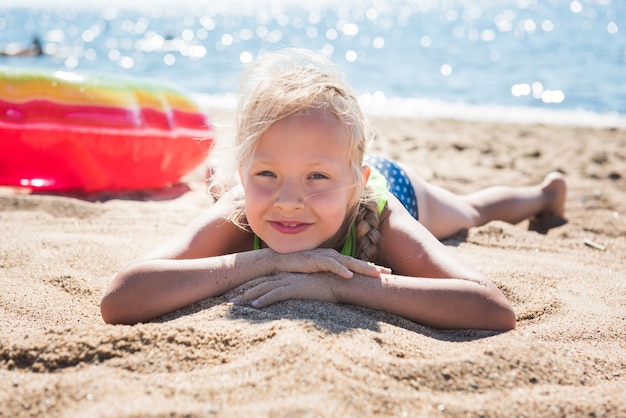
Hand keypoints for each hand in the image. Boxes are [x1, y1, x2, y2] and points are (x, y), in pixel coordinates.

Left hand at [231, 272, 337, 307]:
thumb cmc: (329, 286)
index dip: (251, 289)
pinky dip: (265, 300)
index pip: (265, 283)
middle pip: (259, 285)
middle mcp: (286, 278)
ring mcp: (290, 282)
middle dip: (243, 293)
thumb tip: (296, 300)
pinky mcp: (295, 288)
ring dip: (247, 297)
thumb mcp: (311, 289)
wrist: (341, 280)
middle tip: (228, 302)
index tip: (238, 296)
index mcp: (288, 277)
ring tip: (234, 305)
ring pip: (263, 289)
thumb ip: (302, 292)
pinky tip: (255, 306)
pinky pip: (276, 295)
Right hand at [270, 248, 389, 278]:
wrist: (278, 262)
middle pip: (357, 262)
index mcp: (334, 259)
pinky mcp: (315, 261)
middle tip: (389, 273)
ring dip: (362, 268)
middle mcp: (332, 256)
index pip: (355, 264)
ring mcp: (324, 257)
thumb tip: (340, 288)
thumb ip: (328, 278)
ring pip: (348, 262)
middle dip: (373, 267)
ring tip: (376, 275)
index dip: (370, 268)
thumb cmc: (298, 269)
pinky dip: (340, 270)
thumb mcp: (317, 274)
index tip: (385, 274)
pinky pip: (331, 265)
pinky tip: (350, 276)